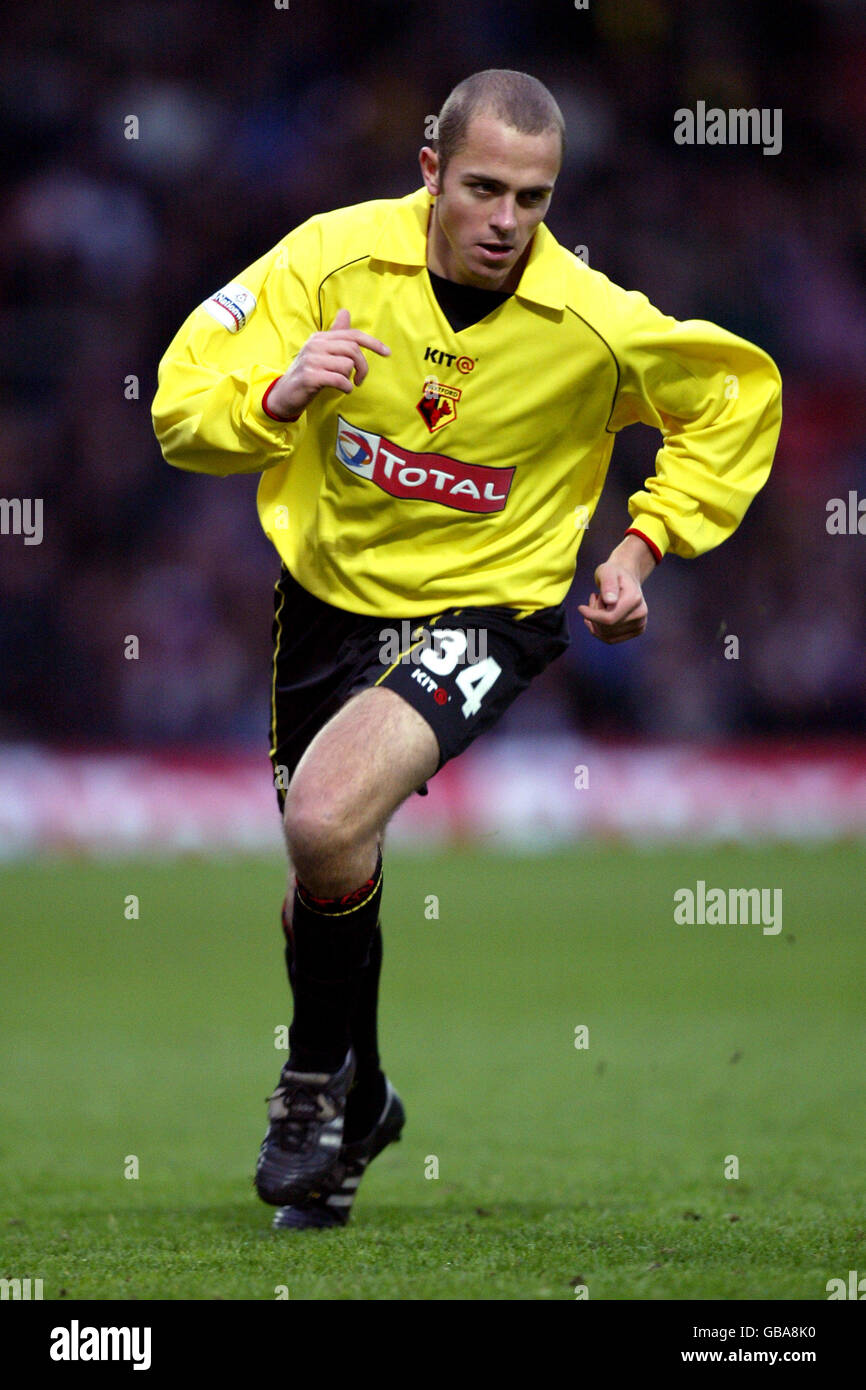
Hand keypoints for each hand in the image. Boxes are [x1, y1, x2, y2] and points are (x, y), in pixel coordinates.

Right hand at [266, 309, 390, 418]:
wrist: (284, 394)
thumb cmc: (309, 374)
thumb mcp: (321, 352)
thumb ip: (335, 335)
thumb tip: (345, 313)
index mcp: (320, 338)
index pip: (352, 335)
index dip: (373, 342)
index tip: (387, 352)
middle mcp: (315, 345)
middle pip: (353, 349)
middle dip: (363, 366)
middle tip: (360, 379)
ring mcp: (311, 360)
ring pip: (346, 365)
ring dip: (350, 378)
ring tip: (342, 383)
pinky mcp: (310, 376)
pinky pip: (339, 379)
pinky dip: (346, 387)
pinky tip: (342, 390)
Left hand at [577, 537, 654, 643]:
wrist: (626, 579)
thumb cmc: (613, 573)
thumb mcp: (607, 572)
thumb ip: (608, 584)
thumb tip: (610, 601)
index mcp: (634, 599)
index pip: (609, 618)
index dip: (592, 615)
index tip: (580, 607)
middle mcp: (641, 614)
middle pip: (607, 628)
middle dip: (594, 616)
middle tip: (595, 598)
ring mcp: (640, 625)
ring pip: (607, 635)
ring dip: (596, 623)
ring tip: (598, 605)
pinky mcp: (636, 631)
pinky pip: (611, 639)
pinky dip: (600, 630)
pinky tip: (598, 616)